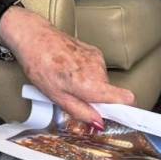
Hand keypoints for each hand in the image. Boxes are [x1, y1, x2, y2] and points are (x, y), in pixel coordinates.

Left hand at [0, 8, 134, 124]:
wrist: (34, 37)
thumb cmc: (40, 65)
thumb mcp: (57, 97)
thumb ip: (81, 112)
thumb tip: (98, 123)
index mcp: (91, 83)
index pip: (126, 98)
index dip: (124, 109)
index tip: (116, 116)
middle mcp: (98, 69)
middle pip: (110, 93)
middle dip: (96, 99)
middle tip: (74, 97)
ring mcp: (97, 57)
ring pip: (102, 81)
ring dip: (89, 86)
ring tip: (67, 81)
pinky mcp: (93, 50)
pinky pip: (97, 70)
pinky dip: (87, 74)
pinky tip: (69, 70)